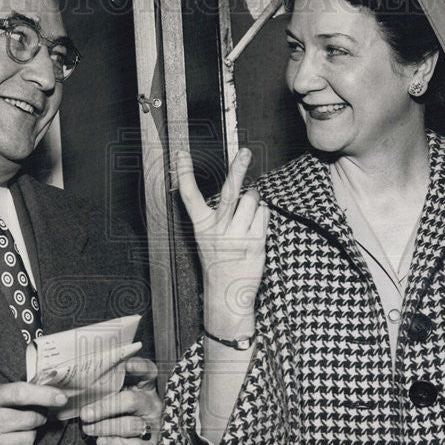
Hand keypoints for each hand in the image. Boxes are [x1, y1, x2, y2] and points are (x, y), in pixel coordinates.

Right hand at [0, 380, 66, 444]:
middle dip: (36, 416)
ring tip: (17, 428)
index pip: (21, 394)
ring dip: (29, 434)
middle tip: (30, 413)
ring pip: (28, 441)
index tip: (62, 397)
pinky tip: (12, 443)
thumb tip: (38, 393)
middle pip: (30, 421)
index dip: (45, 394)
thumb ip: (4, 392)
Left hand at [79, 357, 161, 444]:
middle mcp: (152, 405)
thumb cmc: (119, 417)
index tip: (126, 364)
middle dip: (104, 407)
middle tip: (85, 414)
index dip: (139, 367)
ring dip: (105, 428)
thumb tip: (81, 385)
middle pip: (132, 401)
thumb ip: (106, 390)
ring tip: (88, 429)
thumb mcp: (116, 398)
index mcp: (145, 388)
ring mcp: (154, 427)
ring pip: (131, 425)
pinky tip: (102, 441)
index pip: (148, 372)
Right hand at [176, 149, 268, 337]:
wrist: (227, 293)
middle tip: (245, 152)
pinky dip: (262, 215)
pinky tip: (255, 227)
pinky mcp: (255, 242)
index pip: (189, 196)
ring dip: (254, 201)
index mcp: (202, 227)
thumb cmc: (219, 262)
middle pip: (229, 191)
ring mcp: (238, 236)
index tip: (181, 154)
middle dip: (237, 168)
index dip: (184, 173)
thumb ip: (216, 215)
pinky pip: (263, 214)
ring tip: (248, 216)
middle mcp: (218, 230)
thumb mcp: (207, 238)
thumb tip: (237, 188)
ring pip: (252, 200)